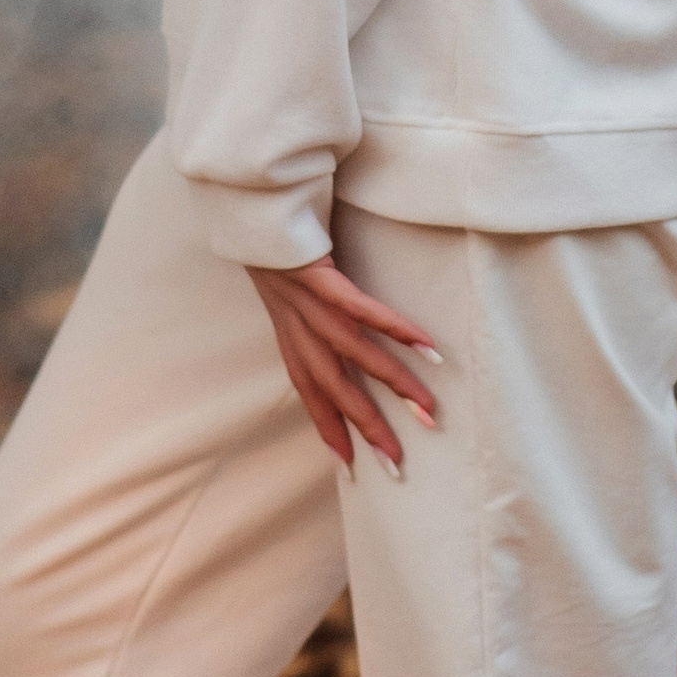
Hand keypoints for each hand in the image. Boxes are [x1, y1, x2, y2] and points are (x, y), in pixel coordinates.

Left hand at [247, 252, 440, 475]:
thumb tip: (335, 339)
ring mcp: (309, 305)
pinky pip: (362, 309)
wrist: (250, 209)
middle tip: (398, 459)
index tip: (351, 468)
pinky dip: (393, 329)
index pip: (310, 395)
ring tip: (427, 408)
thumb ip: (306, 318)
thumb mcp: (285, 293)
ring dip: (394, 384)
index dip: (329, 430)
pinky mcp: (320, 278)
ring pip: (355, 355)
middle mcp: (298, 329)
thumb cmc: (275, 248)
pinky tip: (426, 345)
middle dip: (367, 426)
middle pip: (334, 388)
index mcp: (290, 337)